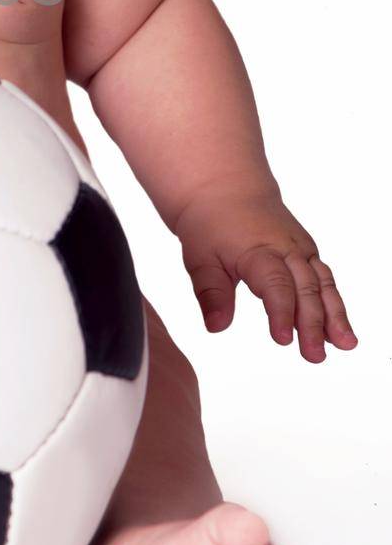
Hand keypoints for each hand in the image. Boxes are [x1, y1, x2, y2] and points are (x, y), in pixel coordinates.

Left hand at [176, 187, 357, 362]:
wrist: (225, 188)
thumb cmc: (209, 224)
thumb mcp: (199, 257)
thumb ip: (211, 293)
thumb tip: (217, 327)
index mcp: (257, 251)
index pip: (275, 285)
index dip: (281, 312)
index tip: (283, 339)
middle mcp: (285, 249)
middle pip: (304, 288)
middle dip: (313, 324)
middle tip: (315, 356)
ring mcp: (300, 249)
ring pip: (322, 283)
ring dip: (334, 315)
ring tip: (345, 345)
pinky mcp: (306, 252)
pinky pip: (324, 279)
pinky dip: (333, 303)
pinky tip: (338, 331)